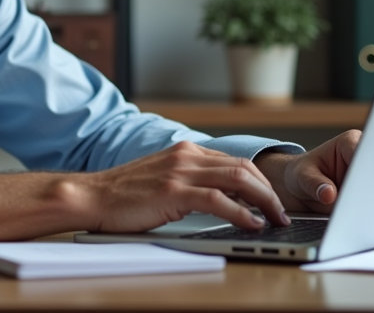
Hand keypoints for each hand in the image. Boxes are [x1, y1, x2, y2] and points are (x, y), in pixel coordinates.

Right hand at [80, 141, 292, 233]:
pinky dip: (240, 212)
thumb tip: (223, 201)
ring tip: (275, 219)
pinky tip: (252, 224)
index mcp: (186, 151)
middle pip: (244, 167)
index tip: (272, 201)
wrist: (92, 196)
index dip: (260, 182)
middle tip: (281, 213)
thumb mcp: (163, 179)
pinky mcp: (172, 191)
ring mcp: (180, 172)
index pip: (236, 162)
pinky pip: (217, 200)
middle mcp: (186, 156)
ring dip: (263, 201)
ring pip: (237, 179)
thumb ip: (190, 182)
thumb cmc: (124, 195)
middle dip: (269, 192)